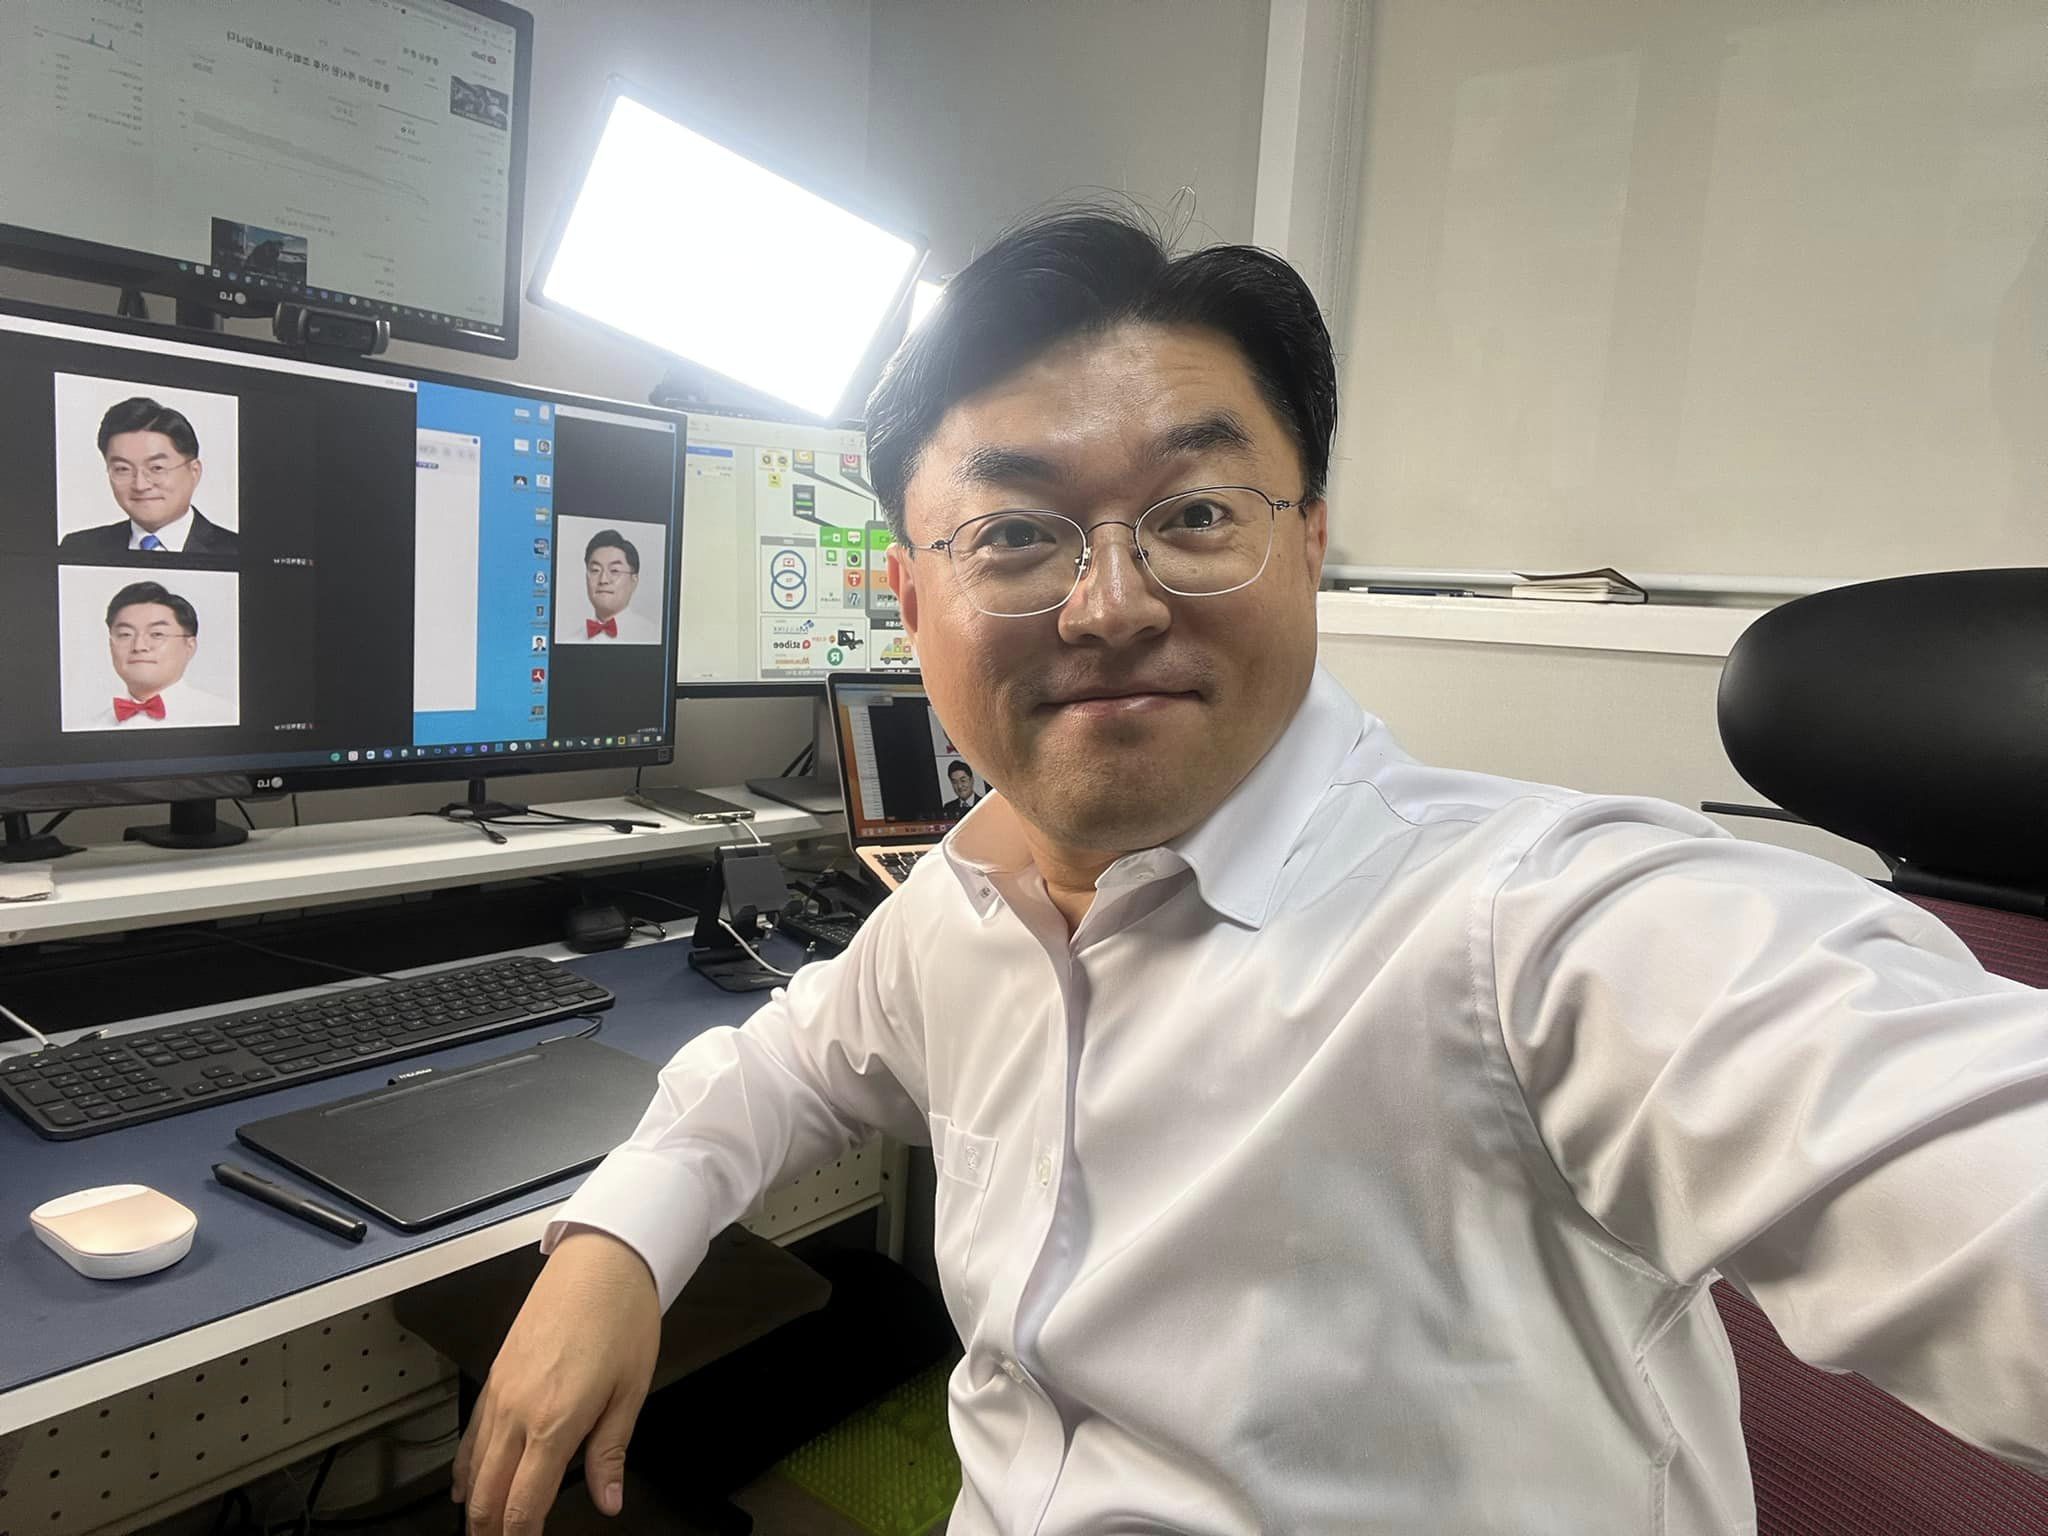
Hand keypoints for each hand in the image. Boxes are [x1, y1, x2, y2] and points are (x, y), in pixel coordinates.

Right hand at [451, 1231, 661, 1533]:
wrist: (602, 1259)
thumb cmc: (622, 1317)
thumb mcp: (630, 1392)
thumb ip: (610, 1453)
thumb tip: (608, 1500)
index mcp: (554, 1421)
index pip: (524, 1504)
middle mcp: (518, 1411)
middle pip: (489, 1494)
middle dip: (492, 1530)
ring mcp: (501, 1392)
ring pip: (473, 1467)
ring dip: (477, 1505)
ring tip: (486, 1529)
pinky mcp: (496, 1374)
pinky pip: (470, 1433)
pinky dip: (466, 1467)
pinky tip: (467, 1485)